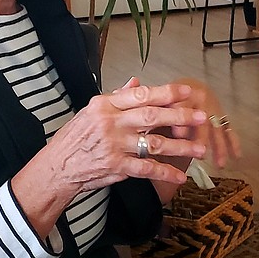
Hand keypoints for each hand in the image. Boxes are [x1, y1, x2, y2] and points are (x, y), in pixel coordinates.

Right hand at [33, 79, 208, 195]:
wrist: (56, 167)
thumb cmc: (73, 138)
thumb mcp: (90, 111)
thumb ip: (115, 97)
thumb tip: (136, 82)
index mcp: (105, 105)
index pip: (140, 95)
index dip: (166, 93)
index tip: (187, 93)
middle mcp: (111, 123)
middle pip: (152, 117)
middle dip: (180, 116)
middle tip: (202, 116)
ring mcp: (114, 146)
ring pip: (154, 144)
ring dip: (181, 146)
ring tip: (200, 148)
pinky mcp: (116, 166)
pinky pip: (146, 168)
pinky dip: (165, 172)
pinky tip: (181, 175)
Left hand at [161, 77, 240, 169]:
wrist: (190, 88)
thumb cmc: (170, 100)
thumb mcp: (161, 102)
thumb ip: (156, 113)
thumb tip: (149, 125)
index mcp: (183, 95)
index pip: (181, 106)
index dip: (179, 119)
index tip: (177, 134)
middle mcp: (201, 102)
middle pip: (202, 120)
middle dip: (201, 138)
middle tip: (199, 154)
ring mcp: (213, 111)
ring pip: (216, 129)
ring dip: (219, 147)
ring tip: (219, 164)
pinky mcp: (221, 118)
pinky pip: (228, 131)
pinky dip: (233, 143)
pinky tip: (236, 157)